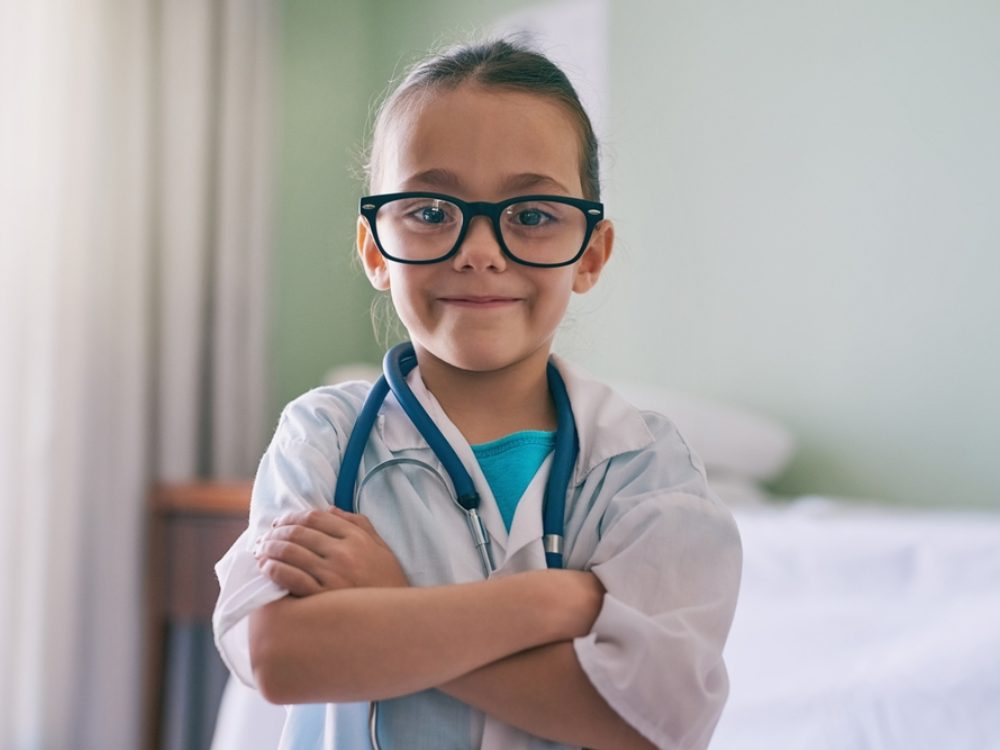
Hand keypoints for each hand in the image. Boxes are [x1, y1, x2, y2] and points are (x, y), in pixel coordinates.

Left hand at [254, 506, 408, 596]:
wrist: (396, 622)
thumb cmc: (388, 584)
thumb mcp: (382, 549)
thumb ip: (359, 525)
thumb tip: (330, 510)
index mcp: (357, 538)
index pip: (316, 517)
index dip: (292, 517)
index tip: (280, 522)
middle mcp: (344, 552)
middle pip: (299, 533)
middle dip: (276, 533)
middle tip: (264, 538)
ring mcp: (333, 575)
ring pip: (291, 553)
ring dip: (269, 549)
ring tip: (260, 552)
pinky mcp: (323, 598)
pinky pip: (291, 578)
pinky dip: (274, 569)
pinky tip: (266, 568)